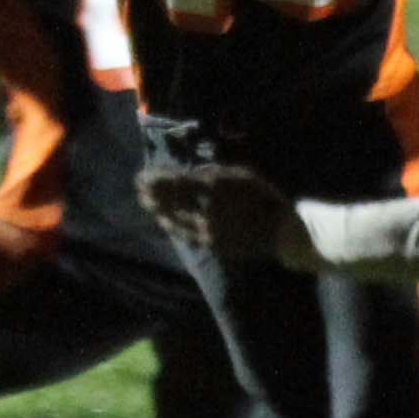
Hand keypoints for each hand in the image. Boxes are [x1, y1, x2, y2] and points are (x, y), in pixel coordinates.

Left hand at [137, 163, 303, 264]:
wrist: (280, 232)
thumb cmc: (264, 198)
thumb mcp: (243, 175)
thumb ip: (215, 173)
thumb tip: (190, 174)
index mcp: (216, 188)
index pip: (177, 182)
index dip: (157, 179)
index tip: (143, 175)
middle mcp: (207, 209)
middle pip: (170, 201)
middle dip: (151, 193)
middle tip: (137, 186)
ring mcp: (206, 229)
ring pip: (173, 219)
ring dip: (156, 209)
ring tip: (144, 201)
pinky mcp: (209, 244)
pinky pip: (184, 234)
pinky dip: (170, 225)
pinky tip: (162, 220)